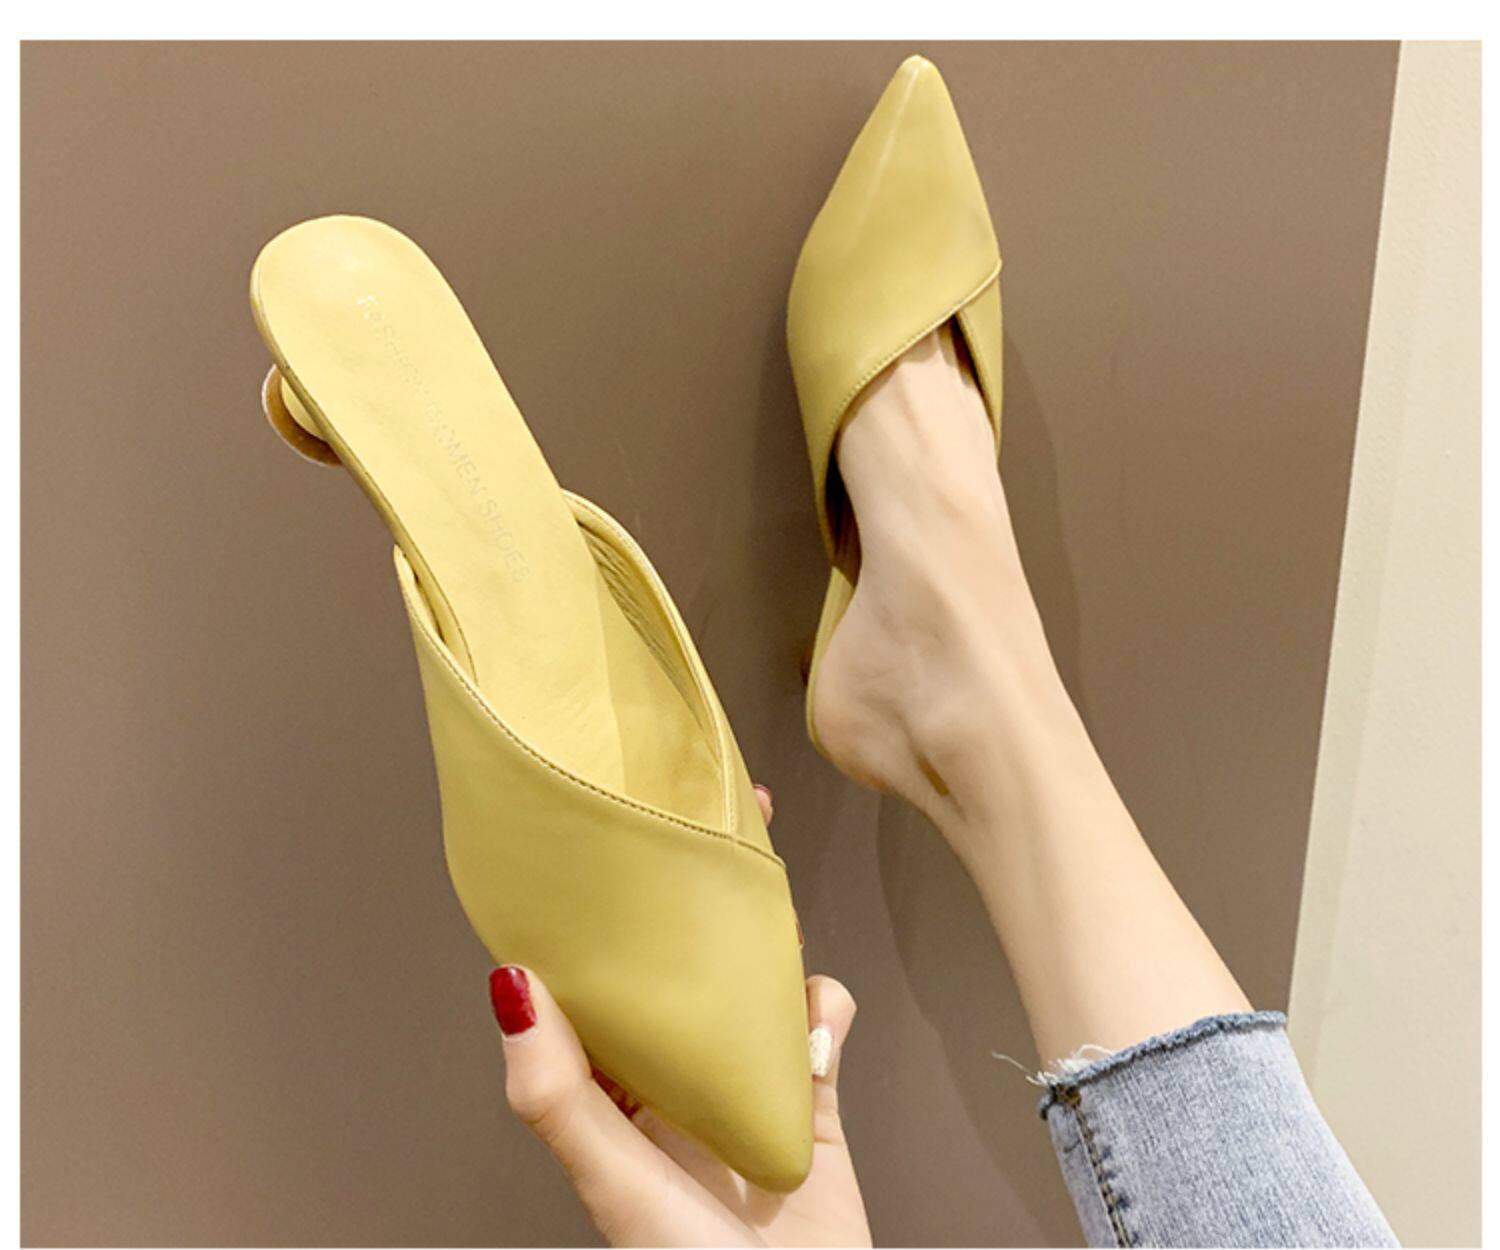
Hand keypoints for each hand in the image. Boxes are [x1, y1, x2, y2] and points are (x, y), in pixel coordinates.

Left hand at [487, 787, 870, 1247]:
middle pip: (680, 964)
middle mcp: (670, 1080)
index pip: (592, 978)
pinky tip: (821, 1027)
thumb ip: (558, 1094)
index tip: (610, 834)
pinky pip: (819, 1033)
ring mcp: (741, 1088)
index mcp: (607, 1090)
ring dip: (767, 941)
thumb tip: (509, 986)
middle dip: (697, 896)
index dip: (595, 906)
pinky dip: (826, 1014)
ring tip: (774, 901)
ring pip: (751, 984)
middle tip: (722, 823)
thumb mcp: (614, 1182)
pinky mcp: (807, 1108)